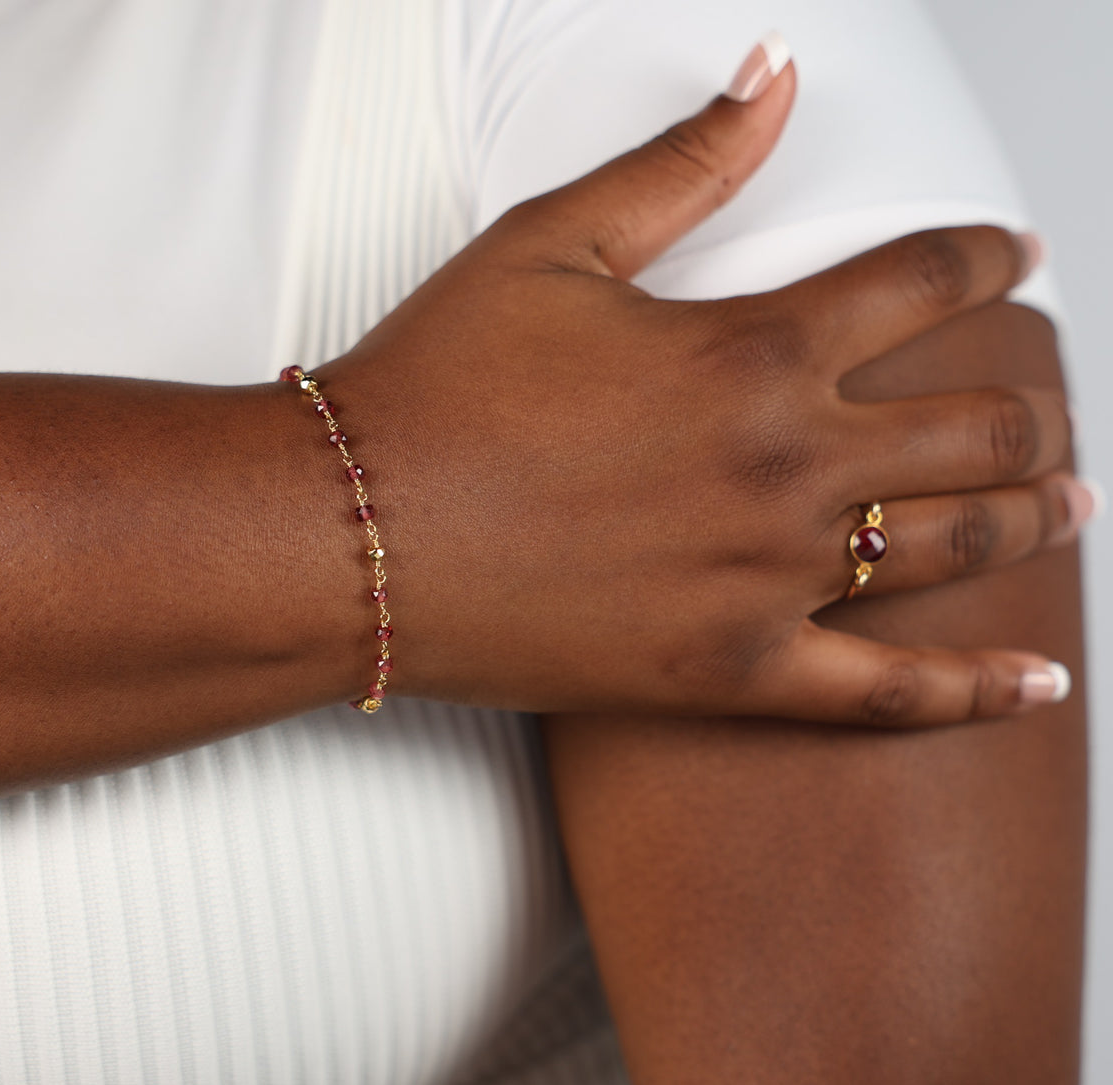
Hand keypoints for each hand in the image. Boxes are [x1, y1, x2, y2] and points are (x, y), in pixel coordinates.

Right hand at [315, 47, 1080, 724]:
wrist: (356, 533)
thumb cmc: (437, 390)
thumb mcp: (550, 244)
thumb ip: (682, 165)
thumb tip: (773, 77)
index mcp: (752, 349)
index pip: (922, 284)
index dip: (983, 259)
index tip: (1012, 256)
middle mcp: (785, 464)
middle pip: (971, 426)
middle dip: (1030, 406)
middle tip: (1052, 405)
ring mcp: (767, 579)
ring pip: (952, 546)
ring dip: (1031, 516)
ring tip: (1072, 501)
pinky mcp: (729, 672)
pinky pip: (882, 695)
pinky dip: (973, 694)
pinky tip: (1042, 684)